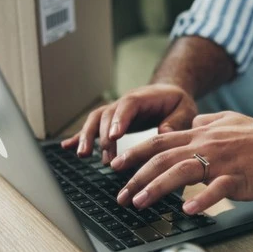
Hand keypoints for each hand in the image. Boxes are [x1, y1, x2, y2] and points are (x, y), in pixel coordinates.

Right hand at [61, 84, 197, 162]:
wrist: (169, 94)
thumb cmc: (178, 103)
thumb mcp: (185, 109)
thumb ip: (176, 121)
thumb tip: (164, 133)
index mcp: (142, 97)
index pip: (127, 105)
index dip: (119, 120)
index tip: (114, 136)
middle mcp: (124, 103)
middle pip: (106, 115)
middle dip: (103, 136)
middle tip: (106, 157)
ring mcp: (115, 112)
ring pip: (95, 120)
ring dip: (87, 136)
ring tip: (83, 155)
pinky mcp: (110, 122)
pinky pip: (92, 127)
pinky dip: (79, 136)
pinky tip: (67, 147)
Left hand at [109, 111, 252, 214]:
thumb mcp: (226, 120)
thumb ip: (203, 123)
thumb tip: (188, 125)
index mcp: (200, 134)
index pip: (159, 142)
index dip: (135, 153)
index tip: (115, 165)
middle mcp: (206, 146)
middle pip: (163, 159)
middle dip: (137, 177)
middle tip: (120, 194)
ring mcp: (221, 162)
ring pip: (182, 172)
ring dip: (157, 188)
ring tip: (139, 202)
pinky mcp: (238, 177)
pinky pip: (218, 189)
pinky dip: (202, 199)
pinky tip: (188, 210)